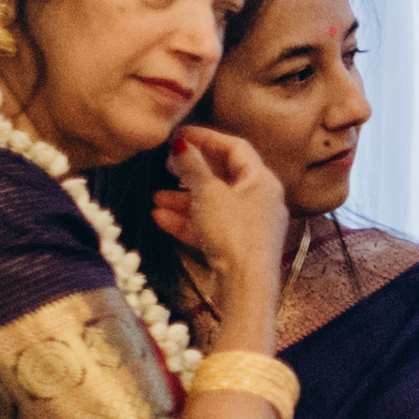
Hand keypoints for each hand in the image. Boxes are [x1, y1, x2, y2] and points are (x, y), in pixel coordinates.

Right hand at [152, 123, 290, 338]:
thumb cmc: (234, 231)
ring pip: (214, 203)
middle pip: (223, 176)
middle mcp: (261, 199)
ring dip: (183, 199)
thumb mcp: (209, 193)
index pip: (235, 147)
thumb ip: (193, 167)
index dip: (206, 137)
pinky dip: (188, 221)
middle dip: (192, 171)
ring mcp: (251, 224)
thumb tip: (181, 144)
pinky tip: (160, 218)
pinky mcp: (238, 245)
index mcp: (262, 180)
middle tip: (166, 166)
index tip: (179, 134)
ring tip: (155, 197)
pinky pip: (211, 226)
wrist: (246, 283)